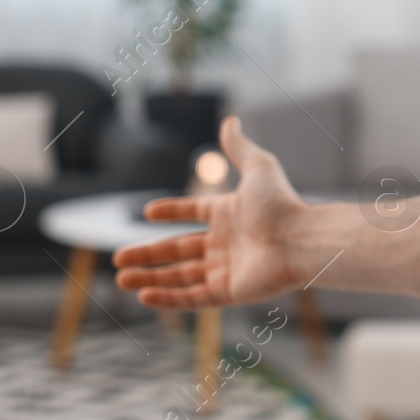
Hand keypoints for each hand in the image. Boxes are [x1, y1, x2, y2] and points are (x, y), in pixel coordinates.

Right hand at [114, 116, 311, 306]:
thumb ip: (239, 148)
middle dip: (148, 255)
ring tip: (121, 279)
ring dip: (151, 278)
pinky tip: (145, 296)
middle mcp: (226, 242)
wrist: (300, 240)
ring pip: (180, 276)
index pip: (194, 213)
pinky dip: (168, 298)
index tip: (149, 212)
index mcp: (229, 213)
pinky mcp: (229, 293)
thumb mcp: (258, 167)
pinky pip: (193, 298)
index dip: (172, 212)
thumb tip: (230, 120)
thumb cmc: (281, 204)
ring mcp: (227, 269)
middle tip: (119, 259)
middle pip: (179, 250)